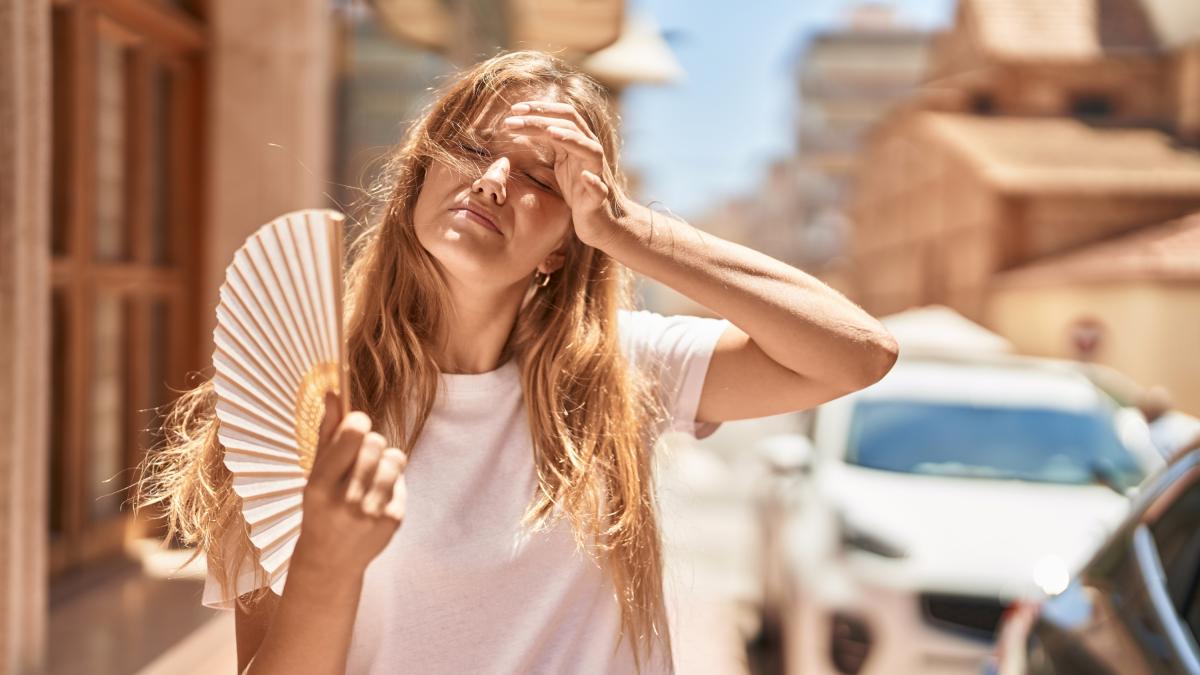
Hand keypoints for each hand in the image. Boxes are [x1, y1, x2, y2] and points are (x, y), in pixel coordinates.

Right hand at [292, 391, 406, 576]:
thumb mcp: (315, 474)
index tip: (356, 426)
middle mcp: (346, 500)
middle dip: (370, 443)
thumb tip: (333, 392)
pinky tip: (376, 496)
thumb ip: (326, 433)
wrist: (330, 560)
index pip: (352, 435)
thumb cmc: (321, 508)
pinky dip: (391, 482)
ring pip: (394, 457)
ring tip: (369, 475)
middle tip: (360, 458)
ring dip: (383, 460)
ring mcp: (372, 512)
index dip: (358, 422)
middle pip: (375, 442)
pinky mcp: (393, 519)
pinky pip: (402, 479)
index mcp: (320, 485)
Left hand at [503, 101, 622, 248]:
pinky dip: (592, 181)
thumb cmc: (577, 190)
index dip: (541, 108)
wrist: (599, 220)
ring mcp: (597, 173)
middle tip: (513, 120)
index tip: (514, 109)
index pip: (563, 115)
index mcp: (579, 142)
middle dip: (542, 119)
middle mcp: (591, 151)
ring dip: (570, 140)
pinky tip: (584, 177)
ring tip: (550, 133)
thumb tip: (523, 125)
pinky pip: (599, 187)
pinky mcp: (600, 197)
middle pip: (570, 125)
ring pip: (589, 150)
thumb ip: (550, 143)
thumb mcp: (562, 161)